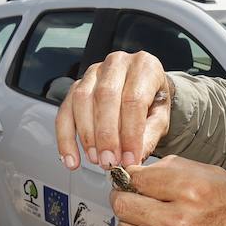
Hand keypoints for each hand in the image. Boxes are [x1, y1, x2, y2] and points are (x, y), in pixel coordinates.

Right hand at [55, 51, 172, 170]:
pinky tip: (71, 158)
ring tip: (96, 159)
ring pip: (82, 100)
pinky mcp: (76, 86)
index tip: (130, 159)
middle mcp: (117, 64)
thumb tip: (132, 159)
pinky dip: (65, 138)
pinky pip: (65, 111)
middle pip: (105, 97)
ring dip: (86, 136)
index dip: (130, 133)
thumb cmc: (153, 102)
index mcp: (144, 67)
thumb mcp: (161, 118)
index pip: (133, 99)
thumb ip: (149, 136)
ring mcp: (93, 72)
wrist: (145, 90)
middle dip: (106, 135)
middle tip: (110, 161)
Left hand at [111, 156, 225, 225]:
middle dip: (123, 195)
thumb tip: (144, 170)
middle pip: (123, 204)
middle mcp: (179, 220)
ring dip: (133, 218)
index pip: (136, 178)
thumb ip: (177, 169)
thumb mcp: (218, 177)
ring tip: (148, 214)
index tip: (130, 177)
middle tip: (130, 194)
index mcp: (192, 189)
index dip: (130, 175)